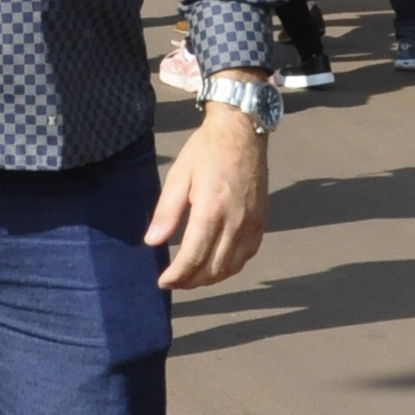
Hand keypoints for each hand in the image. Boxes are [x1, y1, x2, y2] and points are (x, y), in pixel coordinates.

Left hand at [149, 102, 268, 292]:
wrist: (242, 132)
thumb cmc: (205, 150)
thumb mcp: (179, 176)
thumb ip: (166, 212)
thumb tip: (152, 242)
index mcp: (211, 209)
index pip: (193, 257)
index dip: (177, 275)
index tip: (163, 282)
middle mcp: (235, 221)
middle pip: (213, 268)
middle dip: (191, 282)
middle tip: (174, 282)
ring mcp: (252, 223)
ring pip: (232, 267)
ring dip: (210, 279)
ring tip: (191, 278)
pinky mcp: (261, 221)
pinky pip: (247, 255)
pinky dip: (230, 267)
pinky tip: (216, 265)